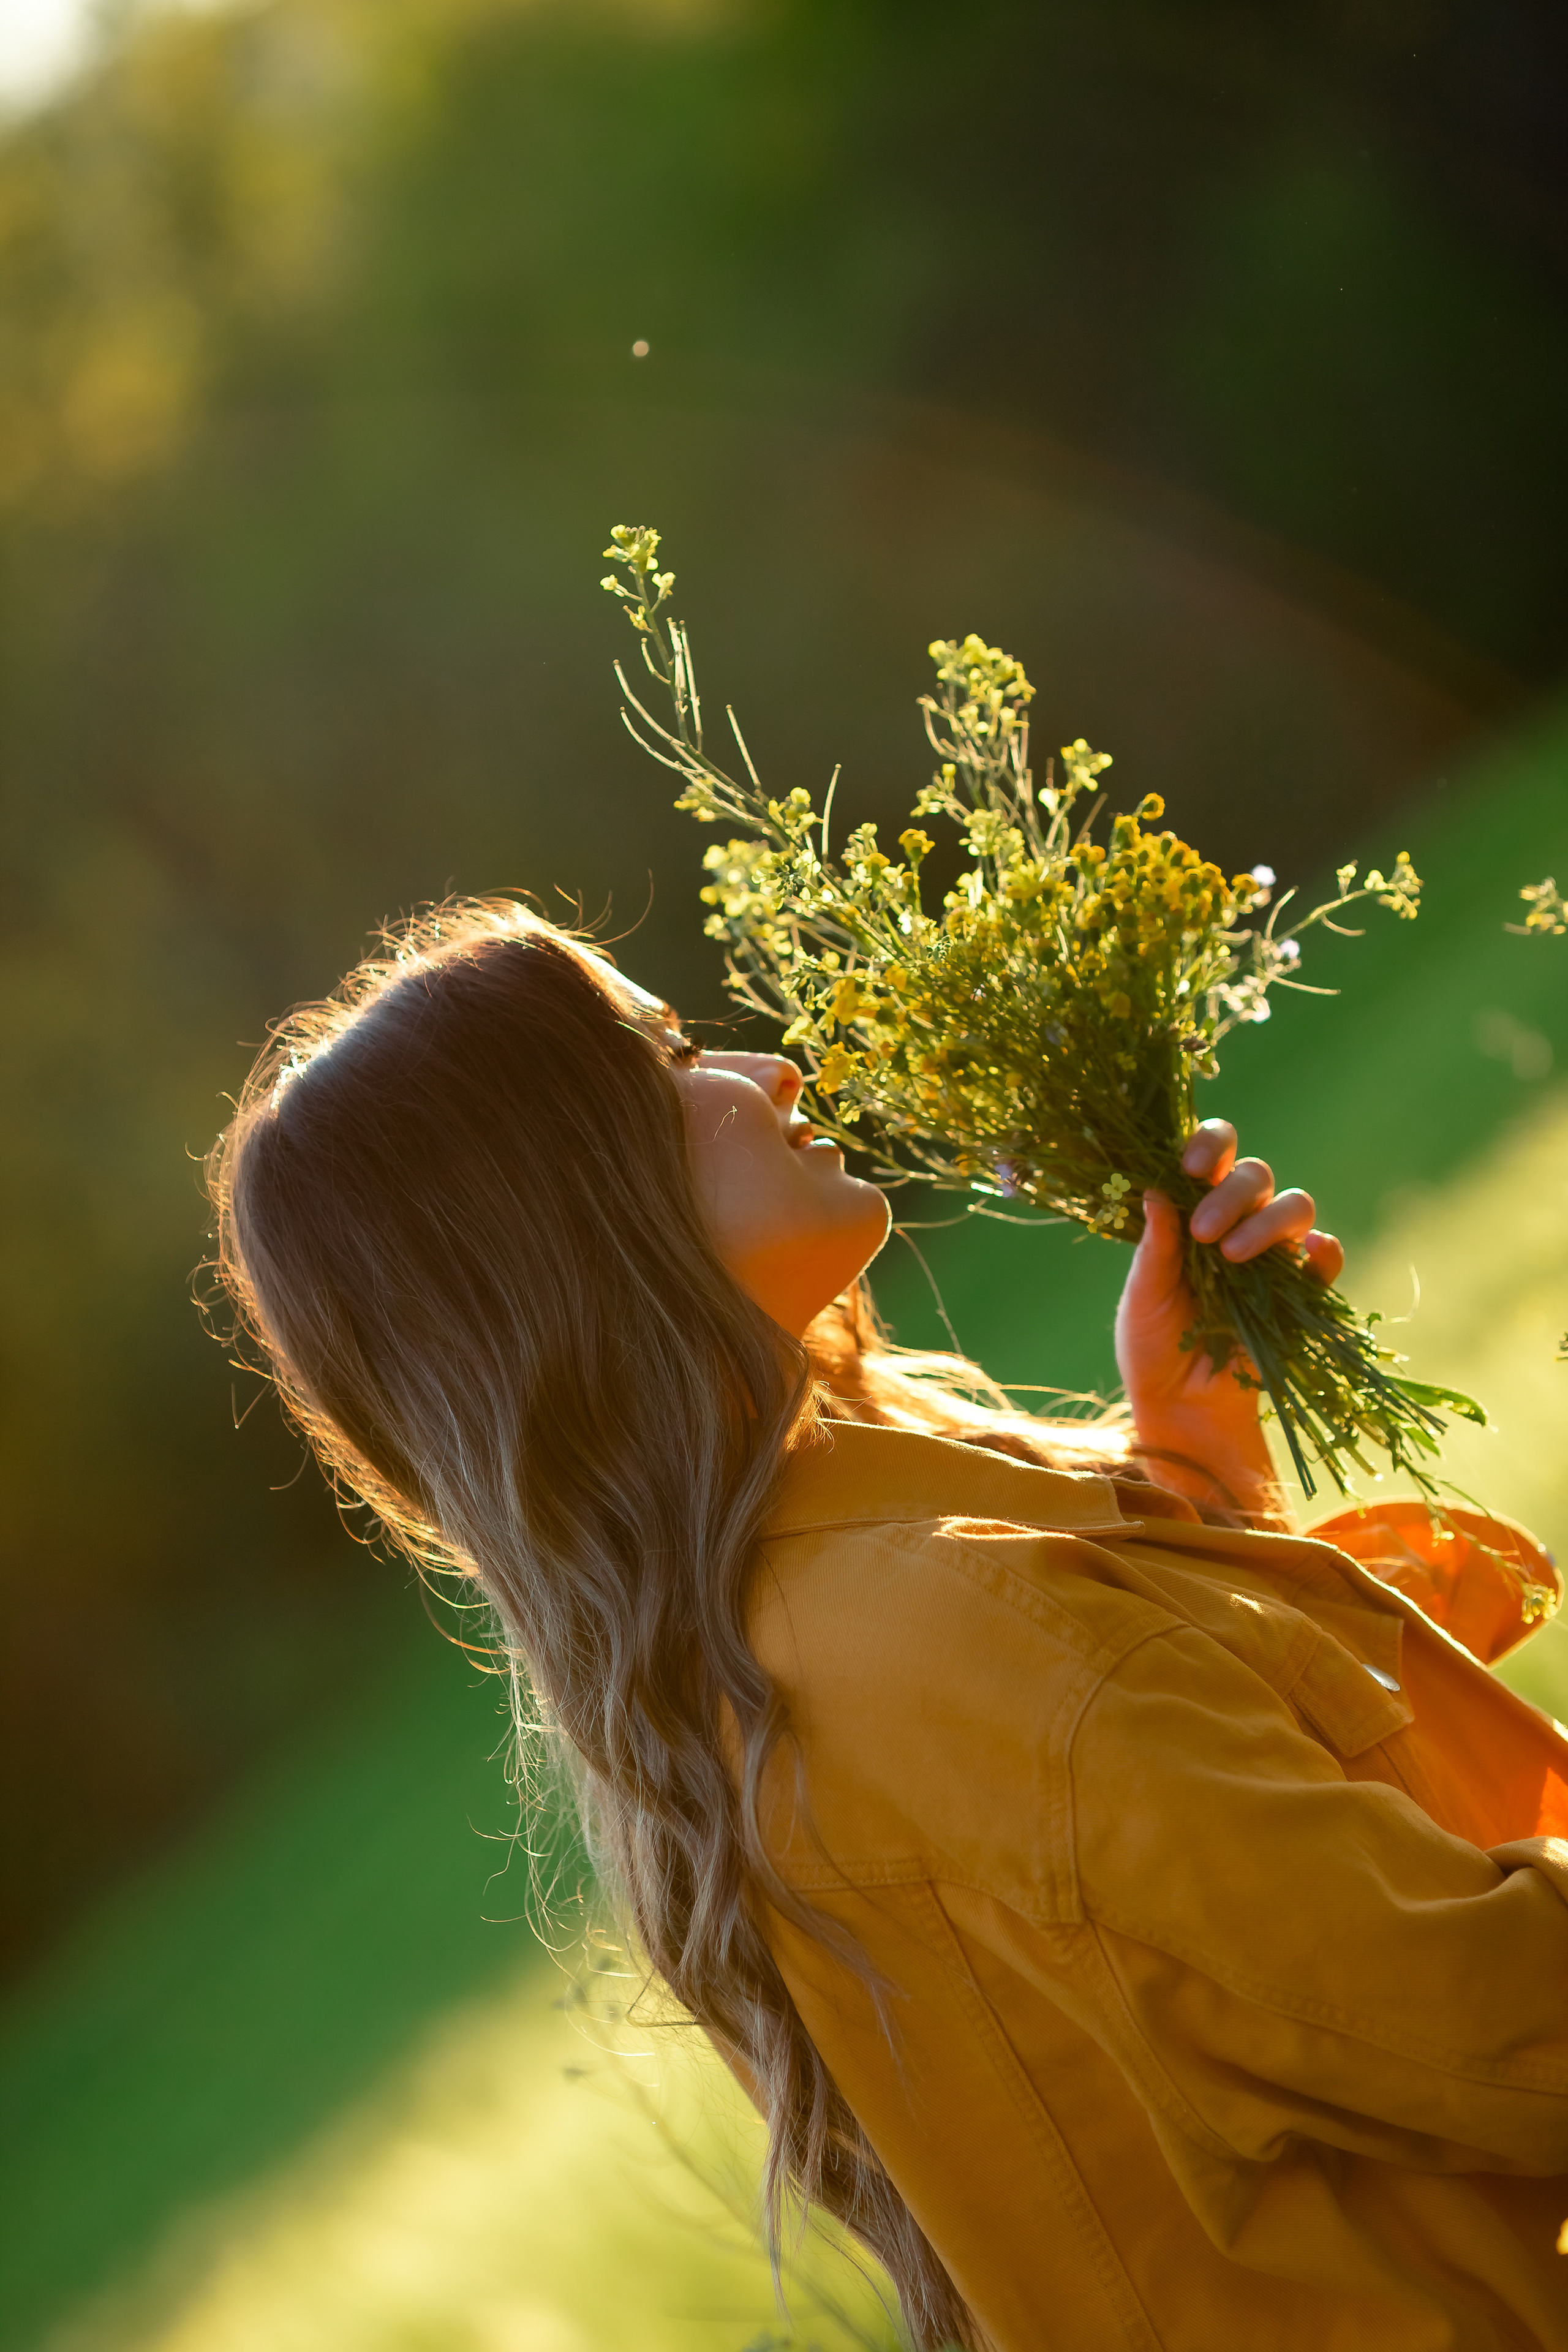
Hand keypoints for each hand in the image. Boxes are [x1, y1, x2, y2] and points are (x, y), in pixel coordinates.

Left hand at [1114, 1121, 1343, 1526]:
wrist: (1181, 1407)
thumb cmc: (1152, 1346)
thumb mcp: (1143, 1296)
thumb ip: (1154, 1247)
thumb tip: (1154, 1190)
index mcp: (1193, 1211)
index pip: (1213, 1156)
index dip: (1210, 1145)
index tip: (1192, 1166)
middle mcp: (1237, 1223)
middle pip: (1257, 1175)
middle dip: (1232, 1193)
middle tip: (1204, 1233)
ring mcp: (1273, 1257)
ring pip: (1294, 1207)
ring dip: (1269, 1222)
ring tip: (1234, 1257)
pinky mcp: (1301, 1294)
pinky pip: (1325, 1261)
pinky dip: (1324, 1252)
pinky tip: (1313, 1254)